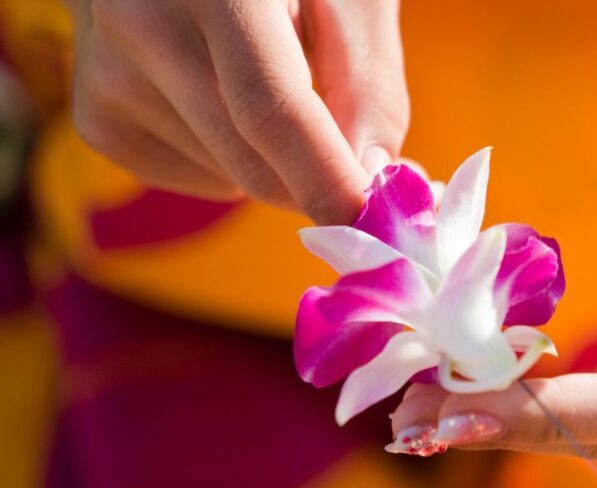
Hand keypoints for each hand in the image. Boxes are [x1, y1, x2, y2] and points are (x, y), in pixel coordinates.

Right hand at [67, 0, 407, 223]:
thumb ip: (367, 84)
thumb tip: (370, 184)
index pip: (269, 109)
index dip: (324, 178)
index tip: (373, 224)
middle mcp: (139, 27)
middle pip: (251, 164)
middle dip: (318, 186)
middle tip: (358, 168)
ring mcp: (107, 78)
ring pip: (232, 181)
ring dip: (277, 162)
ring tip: (264, 76)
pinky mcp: (96, 121)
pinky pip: (201, 181)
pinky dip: (236, 162)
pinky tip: (224, 96)